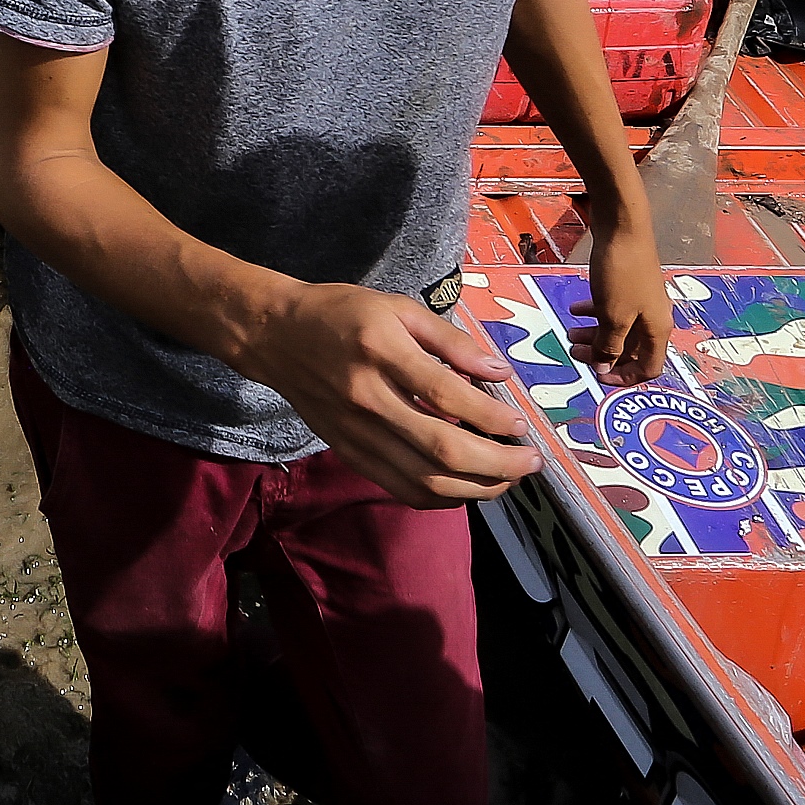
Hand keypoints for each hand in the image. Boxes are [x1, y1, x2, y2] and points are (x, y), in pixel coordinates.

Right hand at [235, 281, 540, 507]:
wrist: (274, 336)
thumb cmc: (341, 313)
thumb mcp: (398, 307)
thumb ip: (451, 340)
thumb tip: (500, 373)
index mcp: (382, 351)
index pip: (447, 395)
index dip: (491, 416)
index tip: (521, 425)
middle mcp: (368, 397)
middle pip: (442, 448)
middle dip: (496, 463)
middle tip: (530, 462)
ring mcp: (355, 432)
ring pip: (424, 479)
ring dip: (475, 487)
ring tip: (506, 479)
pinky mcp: (348, 453)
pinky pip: (400, 487)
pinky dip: (439, 497)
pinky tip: (466, 488)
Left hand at [582, 207, 673, 386]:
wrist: (623, 226)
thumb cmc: (621, 273)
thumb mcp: (614, 316)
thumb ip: (610, 345)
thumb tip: (605, 368)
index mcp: (658, 330)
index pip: (649, 368)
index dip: (625, 377)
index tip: (598, 377)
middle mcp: (654, 317)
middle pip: (631, 349)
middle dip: (602, 354)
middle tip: (575, 352)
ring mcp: (642, 299)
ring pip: (619, 327)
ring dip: (595, 334)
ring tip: (569, 333)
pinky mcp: (629, 283)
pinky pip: (613, 307)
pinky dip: (595, 312)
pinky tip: (575, 308)